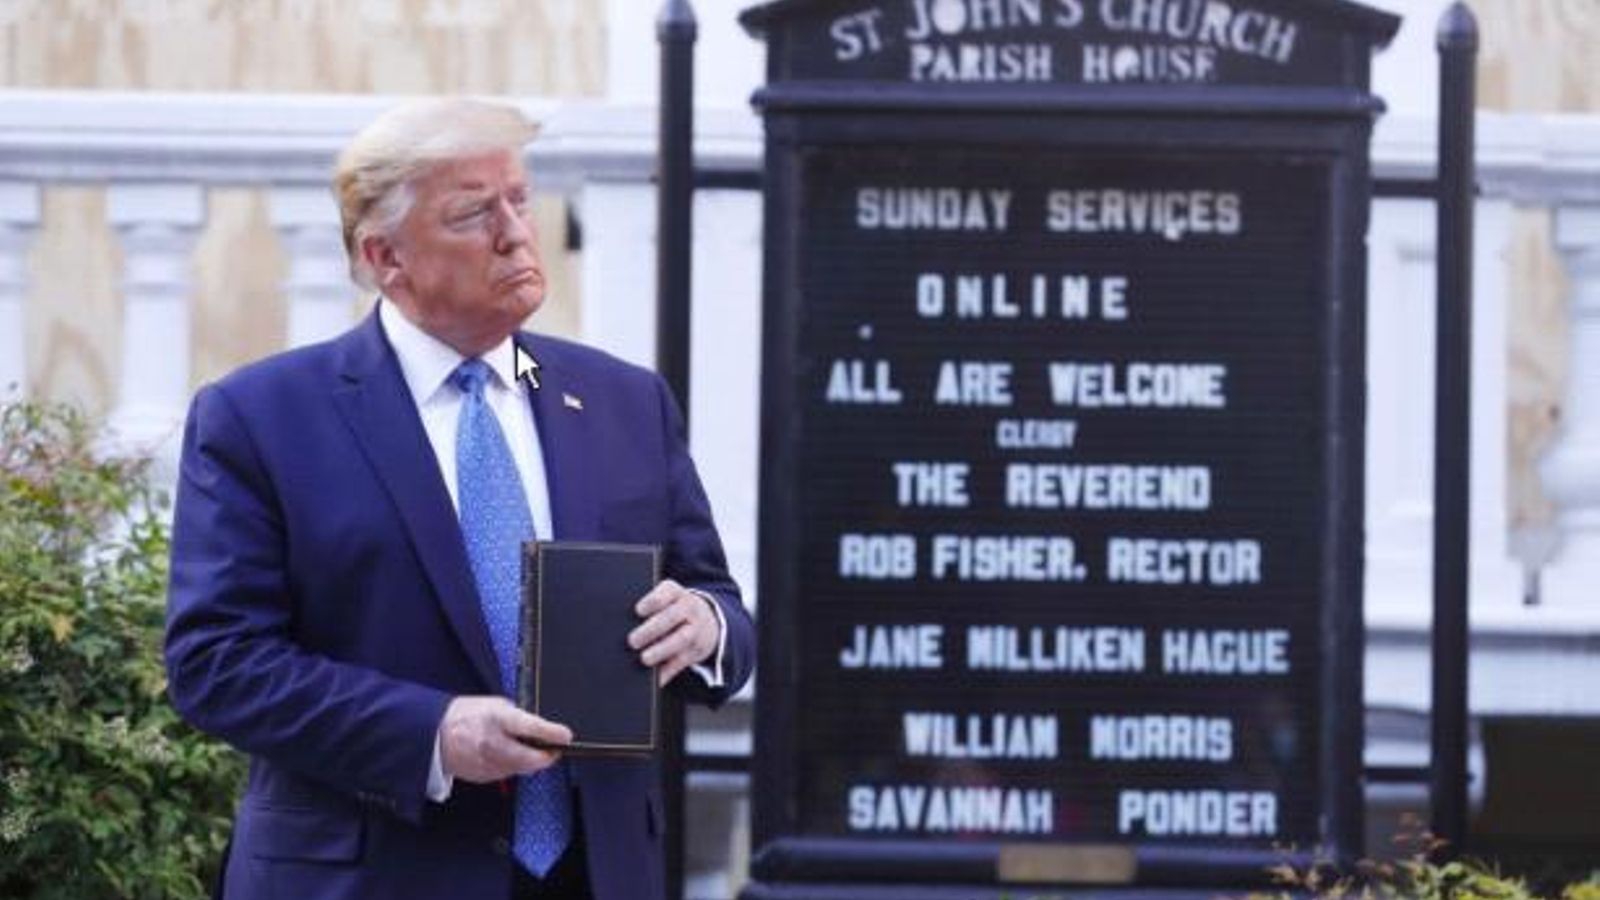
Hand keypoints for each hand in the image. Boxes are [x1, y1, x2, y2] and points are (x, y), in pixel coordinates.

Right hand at [438, 696, 570, 783]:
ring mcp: (487, 763)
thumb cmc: (467, 716)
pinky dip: (513, 766)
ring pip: (520, 769)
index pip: (530, 727)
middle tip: (553, 750)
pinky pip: (508, 774)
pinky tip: (507, 755)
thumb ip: (517, 715)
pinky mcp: (484, 776)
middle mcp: (492, 743)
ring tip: (528, 749)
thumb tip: (539, 726)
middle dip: (546, 757)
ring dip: (529, 762)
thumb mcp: (495, 704)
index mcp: (497, 719)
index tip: (565, 736)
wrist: (436, 735)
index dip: (551, 733)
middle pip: (529, 759)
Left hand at [628, 579, 718, 686]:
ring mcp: (695, 629)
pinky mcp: (696, 650)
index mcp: (676, 593)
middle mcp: (688, 608)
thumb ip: (648, 607)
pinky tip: (654, 677)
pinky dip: (667, 671)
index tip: (638, 611)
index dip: (652, 601)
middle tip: (633, 640)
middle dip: (652, 629)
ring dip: (661, 650)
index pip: (667, 592)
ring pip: (681, 639)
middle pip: (671, 617)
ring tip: (644, 658)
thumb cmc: (673, 610)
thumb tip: (622, 624)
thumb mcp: (667, 600)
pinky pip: (681, 662)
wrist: (707, 621)